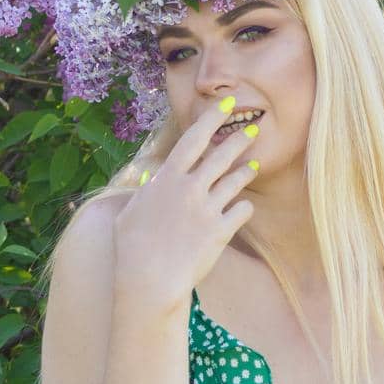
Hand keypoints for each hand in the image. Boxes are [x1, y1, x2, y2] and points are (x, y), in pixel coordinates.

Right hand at [113, 95, 259, 313]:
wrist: (149, 279)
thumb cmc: (131, 248)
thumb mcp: (129, 212)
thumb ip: (143, 191)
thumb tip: (148, 178)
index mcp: (167, 179)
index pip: (194, 138)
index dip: (212, 118)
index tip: (227, 104)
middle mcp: (191, 188)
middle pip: (222, 155)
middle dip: (240, 139)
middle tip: (253, 129)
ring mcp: (208, 209)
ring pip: (236, 181)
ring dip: (246, 171)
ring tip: (254, 165)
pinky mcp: (221, 231)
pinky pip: (242, 211)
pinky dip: (244, 207)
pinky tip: (244, 206)